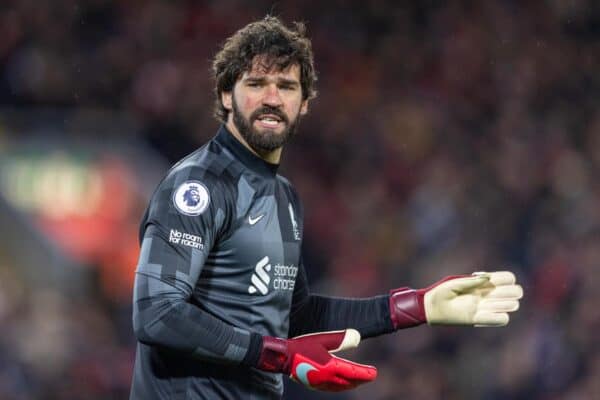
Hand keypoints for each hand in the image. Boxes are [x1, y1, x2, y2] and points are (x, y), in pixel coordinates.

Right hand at [257, 329, 376, 390]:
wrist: (282, 357)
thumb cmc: (301, 346)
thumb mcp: (322, 339)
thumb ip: (340, 338)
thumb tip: (357, 336)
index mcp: (330, 367)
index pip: (353, 372)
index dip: (365, 373)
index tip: (374, 373)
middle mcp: (327, 378)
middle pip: (349, 382)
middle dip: (361, 379)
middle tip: (370, 375)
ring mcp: (320, 383)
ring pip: (341, 387)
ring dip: (352, 383)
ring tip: (359, 380)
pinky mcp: (314, 384)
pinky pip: (332, 388)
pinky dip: (341, 386)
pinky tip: (341, 382)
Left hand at [389, 271, 523, 327]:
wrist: (430, 308)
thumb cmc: (440, 292)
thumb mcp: (454, 283)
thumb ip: (471, 281)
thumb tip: (488, 279)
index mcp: (482, 283)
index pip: (508, 278)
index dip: (507, 278)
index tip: (493, 279)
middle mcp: (487, 295)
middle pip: (516, 292)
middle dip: (510, 292)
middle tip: (493, 293)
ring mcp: (485, 307)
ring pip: (512, 305)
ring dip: (505, 303)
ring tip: (487, 303)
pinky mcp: (479, 319)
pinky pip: (501, 320)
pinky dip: (500, 317)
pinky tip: (486, 312)